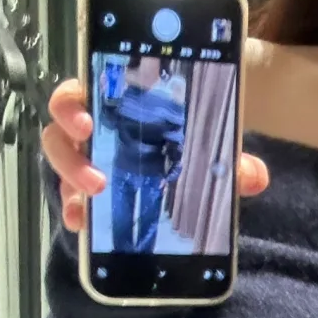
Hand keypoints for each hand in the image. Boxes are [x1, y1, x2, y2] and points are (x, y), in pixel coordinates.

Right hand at [42, 80, 269, 231]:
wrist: (173, 191)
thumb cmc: (181, 154)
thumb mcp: (208, 157)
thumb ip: (230, 163)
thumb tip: (257, 176)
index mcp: (114, 108)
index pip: (82, 92)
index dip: (74, 102)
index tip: (87, 117)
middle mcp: (91, 134)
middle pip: (60, 131)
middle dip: (71, 147)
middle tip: (94, 166)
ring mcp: (83, 166)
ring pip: (60, 165)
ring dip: (73, 176)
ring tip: (95, 191)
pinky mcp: (83, 198)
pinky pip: (69, 202)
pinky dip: (74, 212)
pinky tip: (83, 224)